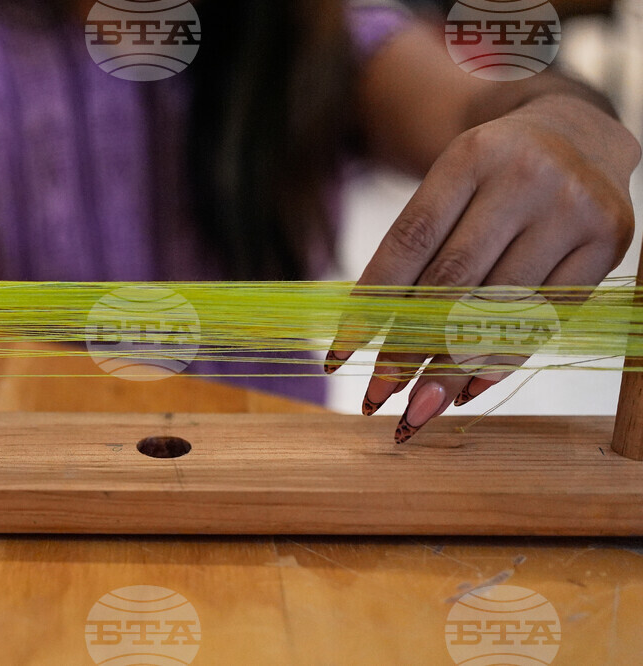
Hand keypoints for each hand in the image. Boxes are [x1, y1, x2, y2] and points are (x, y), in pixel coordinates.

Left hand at [327, 94, 640, 441]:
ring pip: (500, 308)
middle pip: (453, 282)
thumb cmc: (491, 174)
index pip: (410, 242)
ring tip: (416, 409)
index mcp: (471, 155)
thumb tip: (373, 337)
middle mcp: (526, 177)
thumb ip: (415, 250)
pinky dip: (503, 360)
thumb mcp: (448, 185)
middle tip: (375, 397)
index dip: (371, 304)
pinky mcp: (609, 241)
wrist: (576, 133)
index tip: (340, 355)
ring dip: (451, 370)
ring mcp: (574, 209)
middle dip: (408, 348)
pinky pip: (547, 317)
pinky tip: (468, 391)